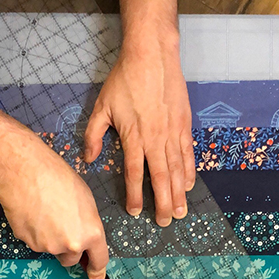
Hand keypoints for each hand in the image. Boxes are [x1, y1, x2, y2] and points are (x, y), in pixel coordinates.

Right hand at [0, 129, 108, 278]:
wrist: (25, 172)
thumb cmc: (58, 178)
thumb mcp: (86, 200)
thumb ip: (88, 225)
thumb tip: (84, 238)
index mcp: (91, 233)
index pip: (99, 261)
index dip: (97, 271)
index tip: (96, 277)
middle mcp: (71, 245)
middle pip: (71, 260)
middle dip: (69, 250)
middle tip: (61, 225)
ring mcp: (48, 246)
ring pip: (51, 249)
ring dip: (50, 238)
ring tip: (45, 211)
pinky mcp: (28, 243)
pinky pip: (34, 242)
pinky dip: (35, 232)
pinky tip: (32, 212)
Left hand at [84, 29, 194, 225]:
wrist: (152, 56)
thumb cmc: (124, 80)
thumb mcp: (101, 107)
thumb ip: (93, 135)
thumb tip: (89, 158)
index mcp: (134, 138)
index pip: (135, 174)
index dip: (135, 195)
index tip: (134, 211)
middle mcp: (156, 140)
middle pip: (160, 179)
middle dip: (162, 203)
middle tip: (163, 222)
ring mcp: (173, 133)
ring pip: (177, 170)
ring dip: (179, 193)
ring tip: (180, 212)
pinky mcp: (184, 124)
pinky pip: (188, 154)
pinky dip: (190, 171)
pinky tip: (189, 185)